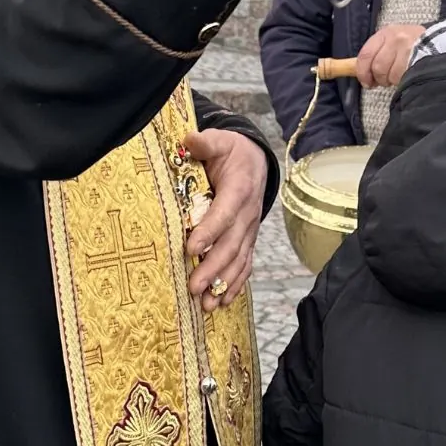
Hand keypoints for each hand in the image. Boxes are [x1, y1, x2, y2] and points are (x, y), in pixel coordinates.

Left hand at [182, 130, 267, 311]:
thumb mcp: (220, 141)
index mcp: (239, 189)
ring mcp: (250, 230)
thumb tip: (189, 140)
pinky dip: (236, 285)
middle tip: (193, 286)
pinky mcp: (249, 240)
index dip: (209, 231)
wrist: (256, 161)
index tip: (190, 247)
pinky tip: (223, 303)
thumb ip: (206, 143)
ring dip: (223, 283)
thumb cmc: (232, 152)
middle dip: (213, 268)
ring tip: (206, 305)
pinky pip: (245, 265)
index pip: (224, 214)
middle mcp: (248, 214)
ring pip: (239, 260)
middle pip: (231, 245)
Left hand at [356, 24, 426, 88]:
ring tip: (399, 75)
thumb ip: (377, 54)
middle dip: (379, 79)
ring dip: (392, 80)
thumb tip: (360, 72)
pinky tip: (407, 75)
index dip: (362, 72)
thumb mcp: (393, 42)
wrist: (440, 42)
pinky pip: (402, 78)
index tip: (365, 81)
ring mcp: (408, 49)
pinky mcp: (418, 60)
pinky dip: (402, 80)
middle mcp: (396, 38)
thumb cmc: (413, 44)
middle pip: (377, 67)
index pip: (365, 54)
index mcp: (386, 33)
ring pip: (390, 75)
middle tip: (384, 80)